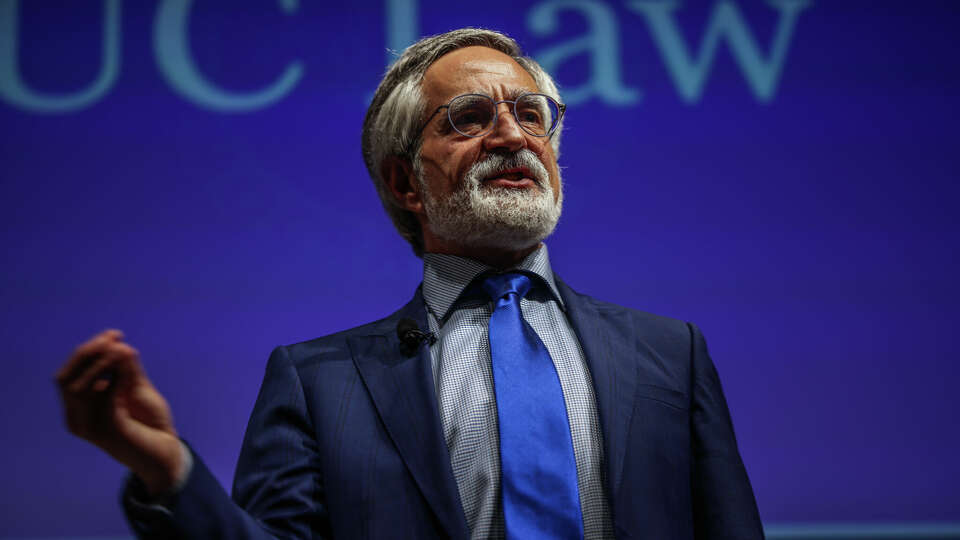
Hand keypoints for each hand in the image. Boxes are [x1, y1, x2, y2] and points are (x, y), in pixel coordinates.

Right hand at [55, 329, 185, 495]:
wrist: (167, 450)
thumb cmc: (150, 421)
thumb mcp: (136, 387)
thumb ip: (125, 368)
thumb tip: (118, 344)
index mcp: (78, 408)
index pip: (67, 374)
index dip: (87, 351)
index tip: (115, 334)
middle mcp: (77, 419)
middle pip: (64, 379)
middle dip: (88, 353)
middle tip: (115, 339)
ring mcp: (89, 428)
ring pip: (78, 387)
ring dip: (100, 363)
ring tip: (125, 350)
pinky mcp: (108, 432)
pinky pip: (105, 399)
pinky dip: (115, 380)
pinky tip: (130, 371)